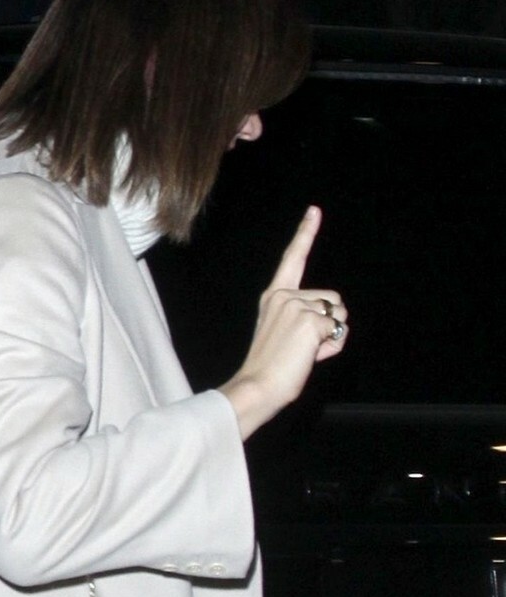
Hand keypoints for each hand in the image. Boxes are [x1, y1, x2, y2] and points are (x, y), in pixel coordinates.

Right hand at [220, 207, 347, 439]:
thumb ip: (303, 318)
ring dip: (331, 336)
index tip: (314, 211)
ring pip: (339, 314)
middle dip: (329, 324)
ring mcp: (297, 306)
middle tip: (301, 348)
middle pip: (332, 299)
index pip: (293, 258)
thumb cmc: (270, 367)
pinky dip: (331, 348)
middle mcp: (284, 295)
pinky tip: (310, 357)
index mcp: (274, 296)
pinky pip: (339, 331)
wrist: (257, 386)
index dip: (305, 233)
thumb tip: (334, 322)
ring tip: (305, 353)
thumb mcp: (284, 333)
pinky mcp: (310, 320)